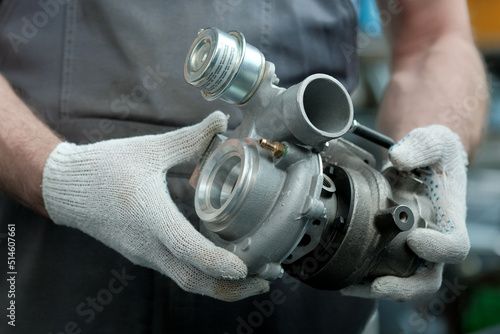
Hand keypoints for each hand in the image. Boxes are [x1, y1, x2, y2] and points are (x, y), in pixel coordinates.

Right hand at [42, 111, 268, 300]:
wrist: (66, 188)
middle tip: (266, 279)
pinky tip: (223, 263)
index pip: (187, 249)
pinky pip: (178, 271)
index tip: (245, 268)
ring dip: (221, 285)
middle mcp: (147, 244)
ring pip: (186, 280)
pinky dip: (204, 274)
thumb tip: (220, 119)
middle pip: (193, 280)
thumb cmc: (105, 167)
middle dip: (231, 288)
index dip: (217, 262)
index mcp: (149, 216)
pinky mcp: (144, 254)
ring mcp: (145, 254)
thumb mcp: (150, 149)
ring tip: (253, 277)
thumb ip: (190, 138)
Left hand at [342, 125, 468, 300]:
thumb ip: (420, 146)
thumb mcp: (433, 141)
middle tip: (377, 284)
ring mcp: (413, 249)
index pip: (454, 246)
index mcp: (449, 220)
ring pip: (402, 280)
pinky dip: (365, 278)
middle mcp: (434, 240)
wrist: (420, 162)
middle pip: (428, 278)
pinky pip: (383, 270)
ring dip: (378, 288)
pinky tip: (343, 276)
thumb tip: (397, 158)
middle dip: (404, 287)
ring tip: (350, 286)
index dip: (439, 249)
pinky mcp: (394, 248)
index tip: (415, 240)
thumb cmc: (433, 154)